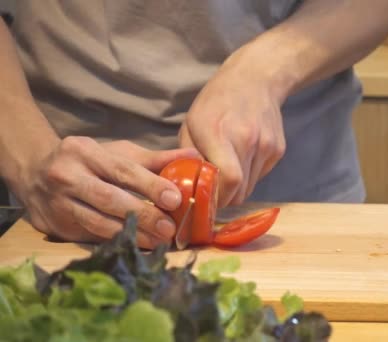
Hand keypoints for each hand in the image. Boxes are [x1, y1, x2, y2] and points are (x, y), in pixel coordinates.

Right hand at [12, 137, 198, 248]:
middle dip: (143, 216)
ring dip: (131, 235)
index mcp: (84, 152)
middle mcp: (66, 176)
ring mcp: (57, 203)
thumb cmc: (87, 160)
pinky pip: (90, 236)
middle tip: (170, 229)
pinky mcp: (54, 226)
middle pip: (109, 199)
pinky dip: (116, 242)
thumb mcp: (116, 152)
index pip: (122, 170)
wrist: (33, 170)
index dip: (150, 185)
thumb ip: (155, 158)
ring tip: (158, 242)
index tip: (175, 199)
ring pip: (98, 223)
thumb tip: (195, 157)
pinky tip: (137, 246)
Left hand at [181, 55, 286, 207]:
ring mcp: (267, 145)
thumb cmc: (217, 101)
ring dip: (237, 187)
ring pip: (251, 187)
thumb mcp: (191, 123)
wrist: (256, 79)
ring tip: (228, 168)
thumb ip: (188, 156)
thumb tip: (188, 185)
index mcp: (220, 134)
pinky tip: (243, 156)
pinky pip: (260, 175)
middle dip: (225, 198)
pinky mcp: (278, 149)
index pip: (229, 179)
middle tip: (214, 192)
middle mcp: (248, 140)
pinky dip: (249, 174)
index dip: (218, 198)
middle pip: (240, 190)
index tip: (207, 201)